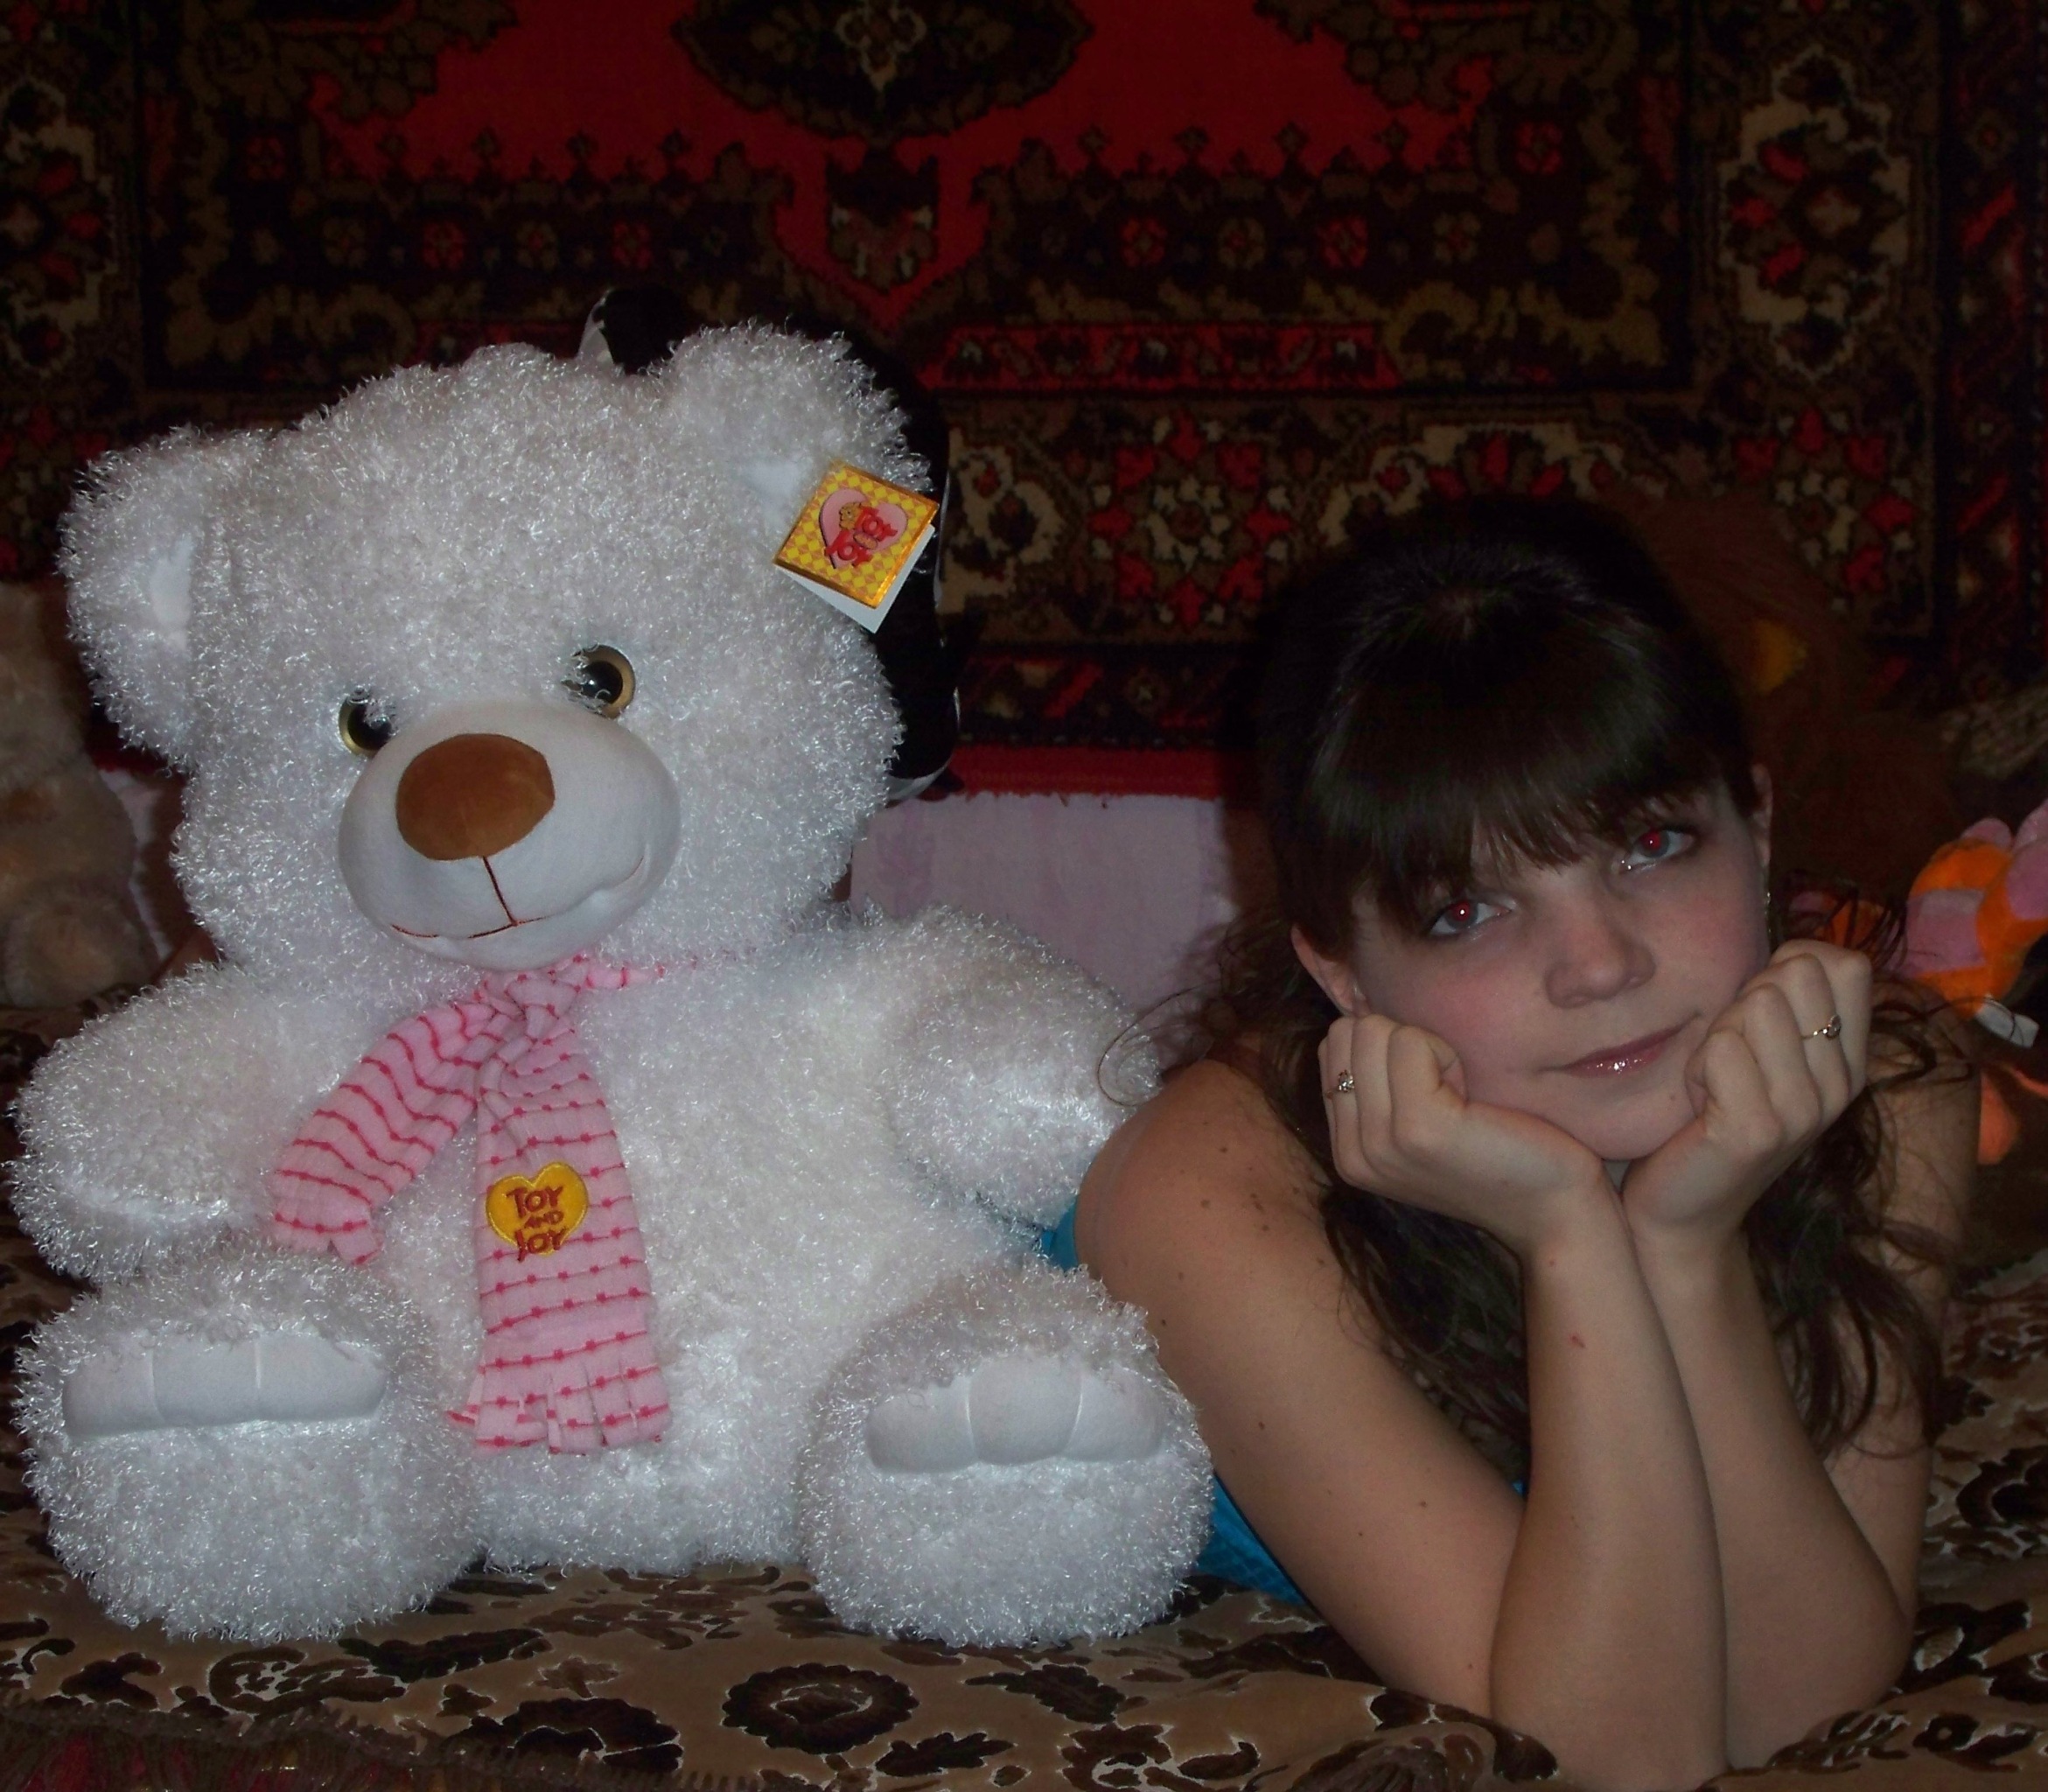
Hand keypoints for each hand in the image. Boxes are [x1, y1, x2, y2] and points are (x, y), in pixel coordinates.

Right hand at [1320, 1013, 1609, 1258]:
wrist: (1553, 1210)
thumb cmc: (1498, 1152)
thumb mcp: (1416, 1124)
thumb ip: (1379, 1085)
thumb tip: (1360, 1012)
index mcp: (1347, 1150)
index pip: (1334, 1046)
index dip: (1388, 1050)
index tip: (1432, 1093)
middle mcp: (1352, 1153)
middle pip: (1345, 1032)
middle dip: (1401, 1044)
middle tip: (1449, 1093)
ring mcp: (1380, 1143)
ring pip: (1372, 1030)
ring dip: (1426, 1048)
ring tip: (1461, 1098)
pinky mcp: (1417, 1128)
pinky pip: (1410, 1042)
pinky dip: (1447, 1055)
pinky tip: (1473, 1100)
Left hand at [1620, 942, 1871, 1247]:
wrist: (1686, 1211)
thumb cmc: (1712, 1117)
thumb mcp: (1762, 1054)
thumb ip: (1781, 1003)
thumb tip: (1790, 948)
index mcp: (1849, 1063)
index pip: (1846, 964)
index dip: (1790, 963)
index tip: (1758, 1012)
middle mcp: (1840, 1086)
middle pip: (1793, 975)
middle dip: (1742, 1002)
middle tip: (1728, 1057)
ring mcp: (1804, 1110)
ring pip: (1754, 1005)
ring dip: (1714, 1037)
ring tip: (1715, 1084)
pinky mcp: (1758, 1129)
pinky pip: (1720, 1046)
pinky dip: (1695, 1066)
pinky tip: (1701, 1105)